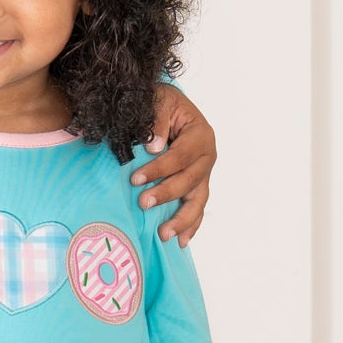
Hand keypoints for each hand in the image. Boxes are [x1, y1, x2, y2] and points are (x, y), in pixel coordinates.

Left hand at [131, 85, 215, 246]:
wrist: (168, 104)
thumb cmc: (162, 102)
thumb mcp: (159, 101)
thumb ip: (157, 121)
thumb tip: (155, 146)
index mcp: (201, 135)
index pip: (180, 157)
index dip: (159, 169)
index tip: (135, 179)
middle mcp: (207, 156)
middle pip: (190, 180)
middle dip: (166, 194)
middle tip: (143, 203)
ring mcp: (204, 173)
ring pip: (198, 200)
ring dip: (182, 219)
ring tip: (164, 235)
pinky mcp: (198, 184)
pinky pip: (198, 207)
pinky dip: (191, 225)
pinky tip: (182, 241)